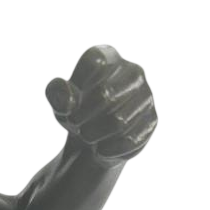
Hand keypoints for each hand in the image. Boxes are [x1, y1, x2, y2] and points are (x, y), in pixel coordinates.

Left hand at [47, 45, 157, 163]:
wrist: (95, 136)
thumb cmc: (79, 111)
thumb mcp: (62, 102)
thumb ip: (59, 94)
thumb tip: (66, 96)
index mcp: (109, 60)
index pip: (97, 63)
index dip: (80, 86)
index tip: (70, 104)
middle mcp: (131, 73)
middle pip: (106, 95)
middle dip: (84, 115)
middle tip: (74, 125)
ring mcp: (145, 97)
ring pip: (119, 120)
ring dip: (96, 133)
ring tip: (86, 137)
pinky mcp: (150, 122)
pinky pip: (130, 138)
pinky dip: (110, 148)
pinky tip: (101, 149)